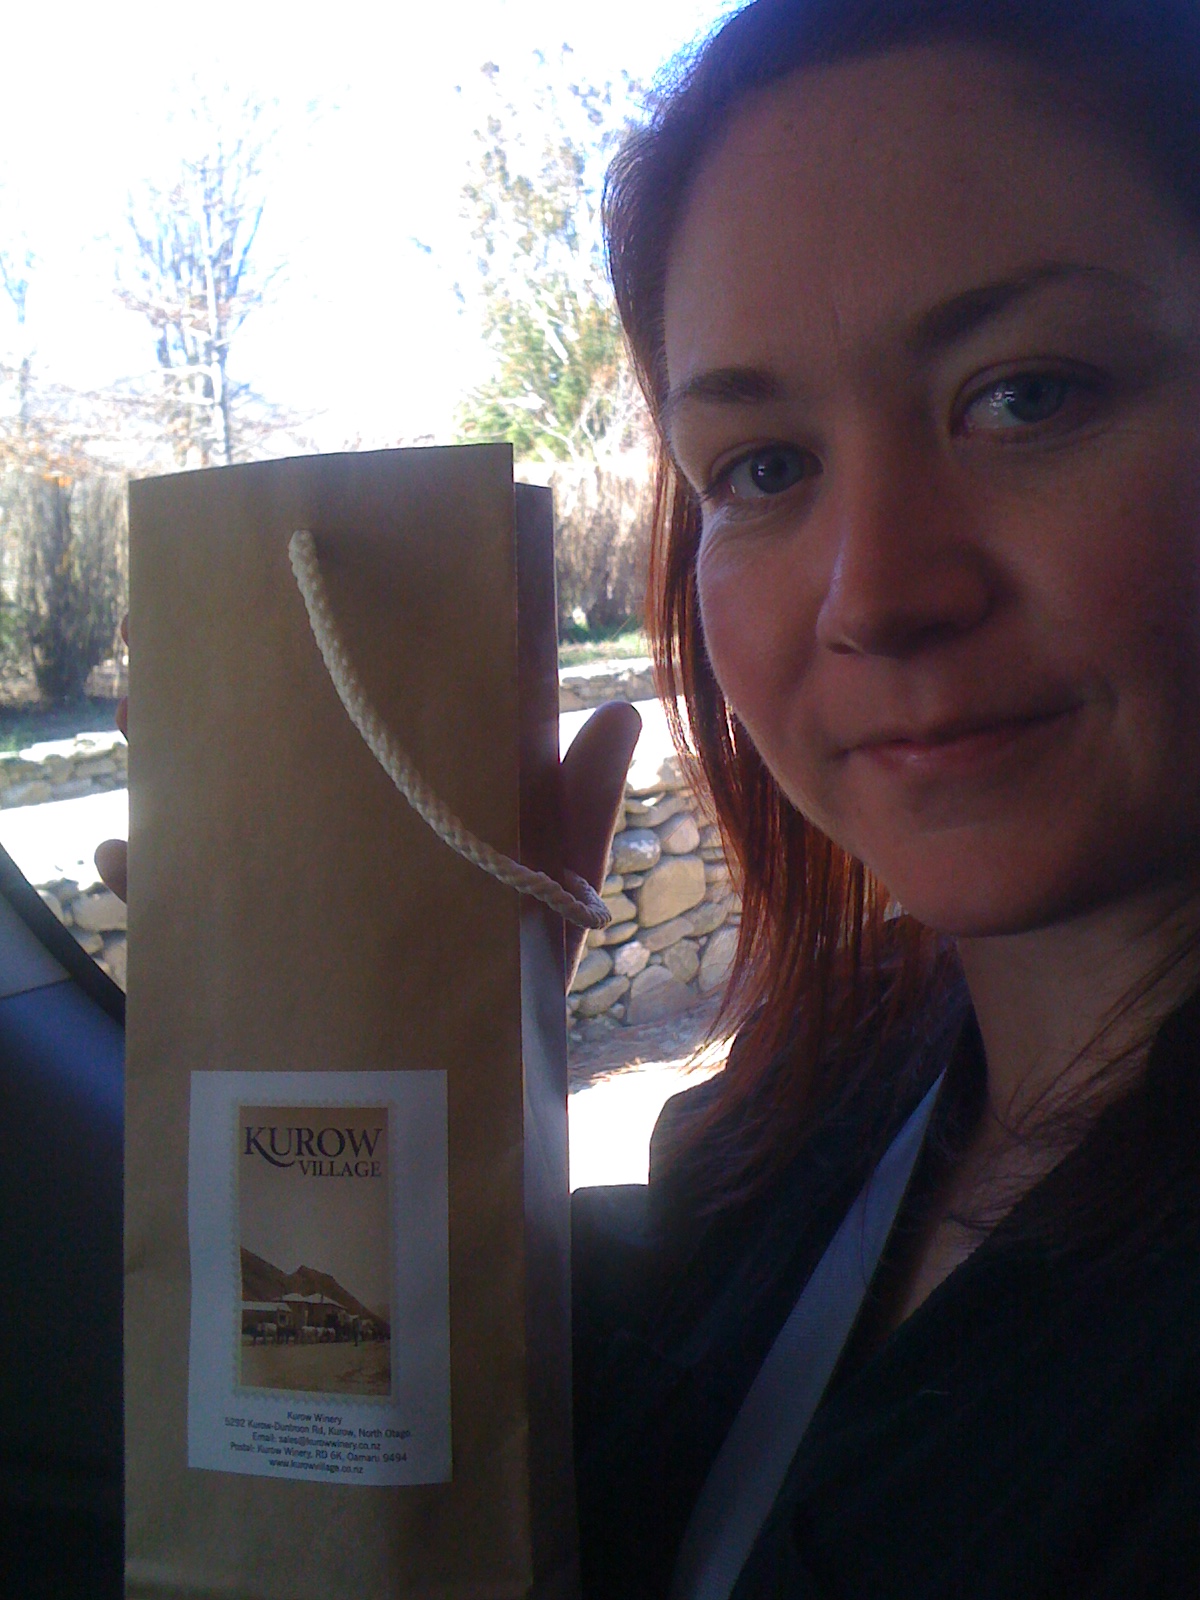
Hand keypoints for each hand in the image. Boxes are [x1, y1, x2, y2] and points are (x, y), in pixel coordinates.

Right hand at [94, 619, 640, 993]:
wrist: (480, 1087)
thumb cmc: (524, 972)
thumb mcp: (553, 880)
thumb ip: (578, 805)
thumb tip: (621, 708)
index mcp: (412, 802)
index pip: (358, 711)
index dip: (304, 657)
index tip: (260, 604)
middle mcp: (347, 838)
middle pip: (269, 754)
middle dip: (211, 708)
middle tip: (163, 673)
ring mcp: (298, 894)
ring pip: (217, 819)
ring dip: (167, 776)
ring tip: (135, 736)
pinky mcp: (263, 957)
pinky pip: (192, 913)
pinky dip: (150, 885)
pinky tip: (120, 859)